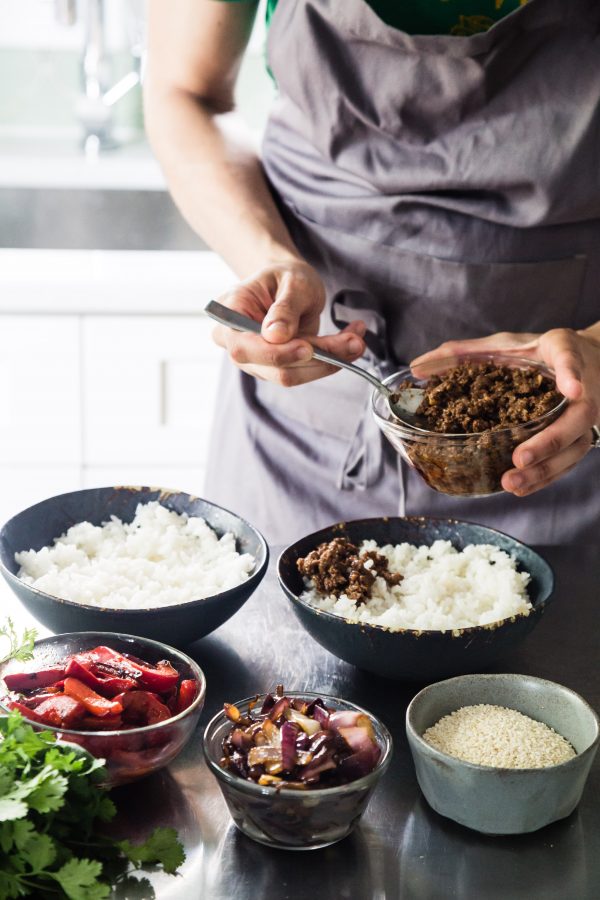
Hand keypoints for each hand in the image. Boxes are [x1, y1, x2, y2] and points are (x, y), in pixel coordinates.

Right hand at [211, 259, 365, 385]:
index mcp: (230, 314)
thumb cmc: (286, 276)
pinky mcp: (279, 368)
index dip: (276, 353)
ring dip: (330, 361)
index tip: (308, 348)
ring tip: (356, 340)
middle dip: (317, 358)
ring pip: (293, 374)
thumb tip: (275, 336)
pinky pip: (305, 372)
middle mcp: (238, 344)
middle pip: (273, 367)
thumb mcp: (292, 281)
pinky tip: (349, 343)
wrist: (288, 284)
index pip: (244, 347)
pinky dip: (331, 360)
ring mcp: (257, 361)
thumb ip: (284, 307)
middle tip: (353, 342)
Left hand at [411, 328, 599, 496]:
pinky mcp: (579, 436)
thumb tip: (417, 367)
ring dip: (545, 468)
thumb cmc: (533, 353)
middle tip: (519, 459)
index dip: (571, 373)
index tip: (572, 389)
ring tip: (512, 482)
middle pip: (577, 417)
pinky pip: (568, 461)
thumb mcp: (502, 344)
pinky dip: (545, 476)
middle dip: (549, 442)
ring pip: (575, 446)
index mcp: (561, 351)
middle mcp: (581, 385)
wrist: (581, 361)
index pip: (569, 357)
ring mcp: (583, 414)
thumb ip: (462, 353)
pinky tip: (520, 487)